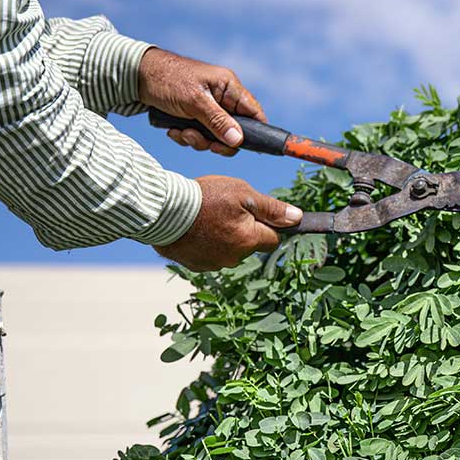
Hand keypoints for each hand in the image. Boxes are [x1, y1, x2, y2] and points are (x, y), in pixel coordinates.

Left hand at [138, 47, 265, 156]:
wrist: (135, 77)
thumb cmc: (167, 80)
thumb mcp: (194, 102)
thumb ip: (218, 122)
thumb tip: (238, 141)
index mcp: (229, 87)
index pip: (254, 112)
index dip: (256, 131)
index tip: (246, 146)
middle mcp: (221, 98)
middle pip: (234, 130)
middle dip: (216, 140)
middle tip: (204, 143)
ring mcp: (207, 108)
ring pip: (214, 136)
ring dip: (197, 140)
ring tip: (181, 132)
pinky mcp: (193, 116)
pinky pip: (198, 135)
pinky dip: (186, 136)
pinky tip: (172, 129)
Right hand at [154, 176, 302, 270]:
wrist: (162, 211)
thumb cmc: (205, 198)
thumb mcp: (243, 194)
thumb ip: (271, 208)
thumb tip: (297, 218)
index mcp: (249, 240)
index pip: (273, 239)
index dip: (268, 224)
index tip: (256, 212)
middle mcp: (234, 258)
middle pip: (251, 245)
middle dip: (245, 230)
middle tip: (226, 209)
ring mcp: (213, 264)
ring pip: (230, 250)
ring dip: (225, 236)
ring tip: (208, 216)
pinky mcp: (195, 265)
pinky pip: (210, 254)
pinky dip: (207, 243)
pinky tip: (196, 228)